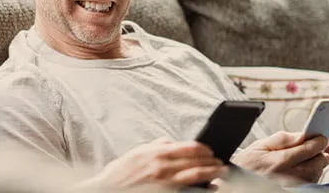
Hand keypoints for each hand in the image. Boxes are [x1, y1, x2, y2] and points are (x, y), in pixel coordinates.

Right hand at [83, 138, 226, 188]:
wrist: (105, 190)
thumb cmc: (119, 175)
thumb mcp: (134, 154)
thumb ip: (153, 147)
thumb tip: (168, 142)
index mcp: (156, 153)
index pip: (188, 146)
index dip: (204, 148)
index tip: (211, 150)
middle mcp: (162, 166)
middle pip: (195, 161)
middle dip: (212, 161)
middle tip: (223, 162)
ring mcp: (164, 182)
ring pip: (196, 175)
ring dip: (212, 173)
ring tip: (222, 172)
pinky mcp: (165, 192)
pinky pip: (189, 190)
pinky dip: (202, 189)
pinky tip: (211, 188)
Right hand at [231, 131, 328, 183]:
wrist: (236, 185)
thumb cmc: (246, 165)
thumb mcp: (258, 146)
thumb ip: (281, 138)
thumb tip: (301, 134)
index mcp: (278, 161)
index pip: (308, 149)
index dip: (318, 140)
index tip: (320, 136)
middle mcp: (287, 177)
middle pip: (316, 163)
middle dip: (320, 153)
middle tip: (318, 145)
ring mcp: (291, 187)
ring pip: (315, 174)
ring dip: (317, 164)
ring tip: (312, 156)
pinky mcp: (293, 192)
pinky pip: (310, 183)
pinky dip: (312, 174)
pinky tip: (305, 168)